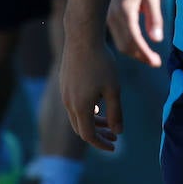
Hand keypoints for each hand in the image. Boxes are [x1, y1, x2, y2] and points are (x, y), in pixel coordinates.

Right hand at [60, 33, 122, 152]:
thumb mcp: (114, 89)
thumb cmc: (102, 62)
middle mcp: (69, 103)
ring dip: (92, 121)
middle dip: (98, 134)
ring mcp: (64, 93)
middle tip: (114, 134)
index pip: (89, 136)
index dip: (101, 144)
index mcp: (81, 107)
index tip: (114, 146)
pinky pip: (73, 104)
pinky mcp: (64, 83)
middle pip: (81, 128)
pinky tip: (99, 102)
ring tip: (109, 119)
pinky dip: (86, 109)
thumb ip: (116, 112)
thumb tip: (118, 131)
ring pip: (77, 116)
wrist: (82, 37)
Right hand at [106, 0, 163, 66]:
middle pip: (125, 46)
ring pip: (119, 43)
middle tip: (155, 61)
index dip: (145, 55)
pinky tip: (138, 44)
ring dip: (134, 52)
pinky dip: (127, 44)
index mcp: (125, 12)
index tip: (156, 63)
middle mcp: (113, 17)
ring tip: (148, 55)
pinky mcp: (106, 17)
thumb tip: (157, 40)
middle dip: (140, 56)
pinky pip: (116, 36)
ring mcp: (107, 17)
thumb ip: (155, 19)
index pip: (135, 41)